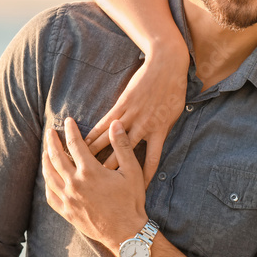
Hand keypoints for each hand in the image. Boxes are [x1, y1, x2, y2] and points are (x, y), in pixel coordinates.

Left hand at [42, 117, 146, 252]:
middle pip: (56, 157)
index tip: (68, 121)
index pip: (75, 144)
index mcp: (90, 172)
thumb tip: (115, 124)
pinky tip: (48, 178)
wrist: (126, 232)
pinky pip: (50, 195)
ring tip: (45, 151)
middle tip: (49, 131)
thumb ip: (122, 146)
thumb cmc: (131, 201)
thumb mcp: (132, 171)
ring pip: (49, 175)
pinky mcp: (67, 212)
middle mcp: (74, 184)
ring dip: (45, 160)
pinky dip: (47, 183)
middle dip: (51, 142)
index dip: (71, 130)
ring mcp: (68, 199)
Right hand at [84, 45, 188, 185]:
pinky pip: (104, 123)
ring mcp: (131, 115)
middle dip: (114, 172)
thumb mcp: (174, 114)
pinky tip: (82, 143)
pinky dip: (94, 134)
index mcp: (160, 131)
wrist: (166, 65)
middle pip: (126, 155)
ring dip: (97, 155)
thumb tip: (158, 142)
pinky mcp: (121, 105)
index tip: (138, 192)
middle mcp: (144, 126)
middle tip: (103, 186)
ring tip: (84, 168)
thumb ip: (164, 129)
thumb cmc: (174, 89)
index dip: (145, 177)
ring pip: (111, 140)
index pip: (152, 160)